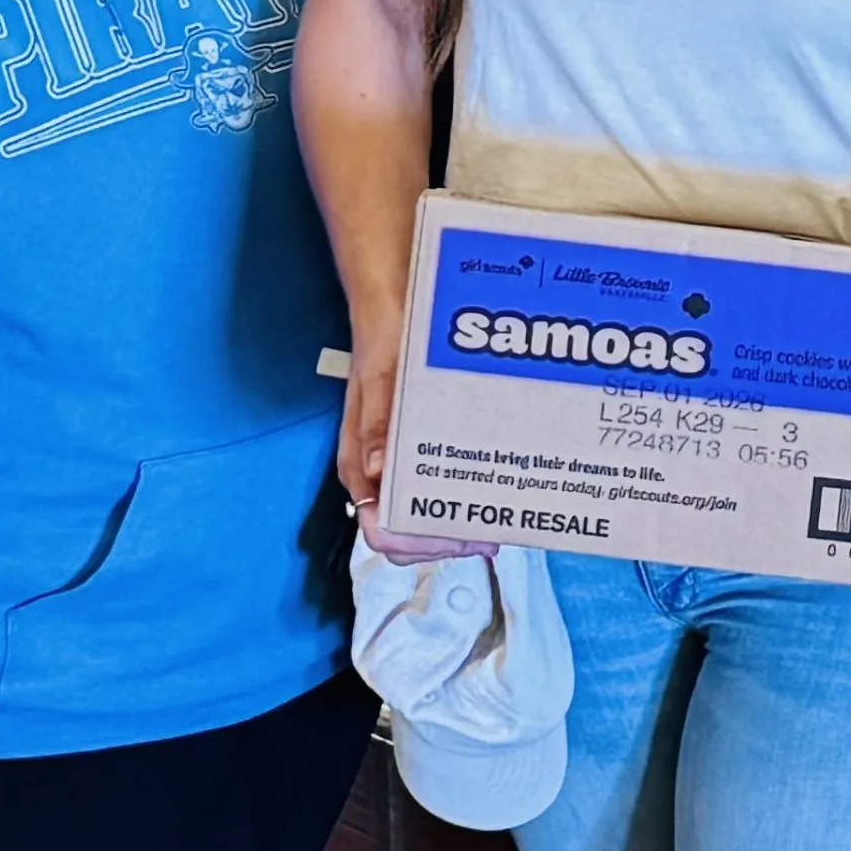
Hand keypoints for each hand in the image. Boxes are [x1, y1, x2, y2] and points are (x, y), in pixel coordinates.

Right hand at [336, 354, 498, 563]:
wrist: (389, 306)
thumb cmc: (382, 341)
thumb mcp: (381, 378)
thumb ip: (375, 423)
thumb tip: (374, 470)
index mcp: (359, 465)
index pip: (380, 532)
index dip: (420, 544)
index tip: (462, 535)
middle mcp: (372, 473)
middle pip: (403, 534)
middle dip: (444, 541)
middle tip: (490, 533)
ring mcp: (390, 463)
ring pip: (417, 515)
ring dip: (452, 525)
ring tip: (492, 519)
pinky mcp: (408, 449)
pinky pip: (428, 488)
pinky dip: (454, 499)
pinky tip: (483, 491)